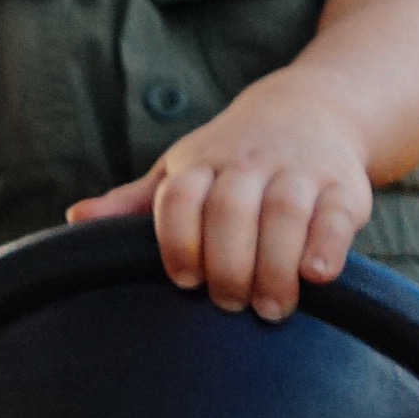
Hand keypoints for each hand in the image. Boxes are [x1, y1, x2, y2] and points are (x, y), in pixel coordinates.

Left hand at [72, 78, 372, 318]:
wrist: (309, 110)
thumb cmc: (230, 156)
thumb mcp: (180, 170)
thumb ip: (134, 201)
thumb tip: (74, 220)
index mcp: (200, 163)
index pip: (179, 198)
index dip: (177, 240)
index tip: (183, 280)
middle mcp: (247, 164)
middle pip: (231, 209)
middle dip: (228, 262)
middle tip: (229, 303)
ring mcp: (298, 172)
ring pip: (285, 213)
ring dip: (276, 264)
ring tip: (270, 307)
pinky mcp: (344, 186)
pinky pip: (336, 214)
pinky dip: (327, 245)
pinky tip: (317, 276)